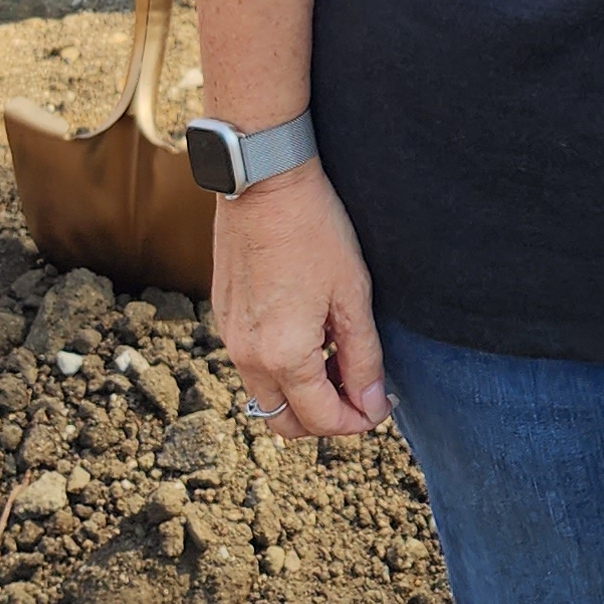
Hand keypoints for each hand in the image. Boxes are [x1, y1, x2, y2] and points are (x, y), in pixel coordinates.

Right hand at [210, 164, 389, 440]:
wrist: (264, 180)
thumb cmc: (315, 230)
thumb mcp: (352, 295)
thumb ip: (363, 359)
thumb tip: (370, 406)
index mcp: (283, 355)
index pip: (321, 420)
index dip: (357, 422)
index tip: (380, 406)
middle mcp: (247, 355)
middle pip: (284, 422)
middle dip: (323, 419)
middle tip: (358, 391)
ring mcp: (230, 336)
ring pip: (265, 395)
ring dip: (300, 394)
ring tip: (336, 357)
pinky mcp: (223, 315)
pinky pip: (250, 363)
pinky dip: (279, 367)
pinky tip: (308, 332)